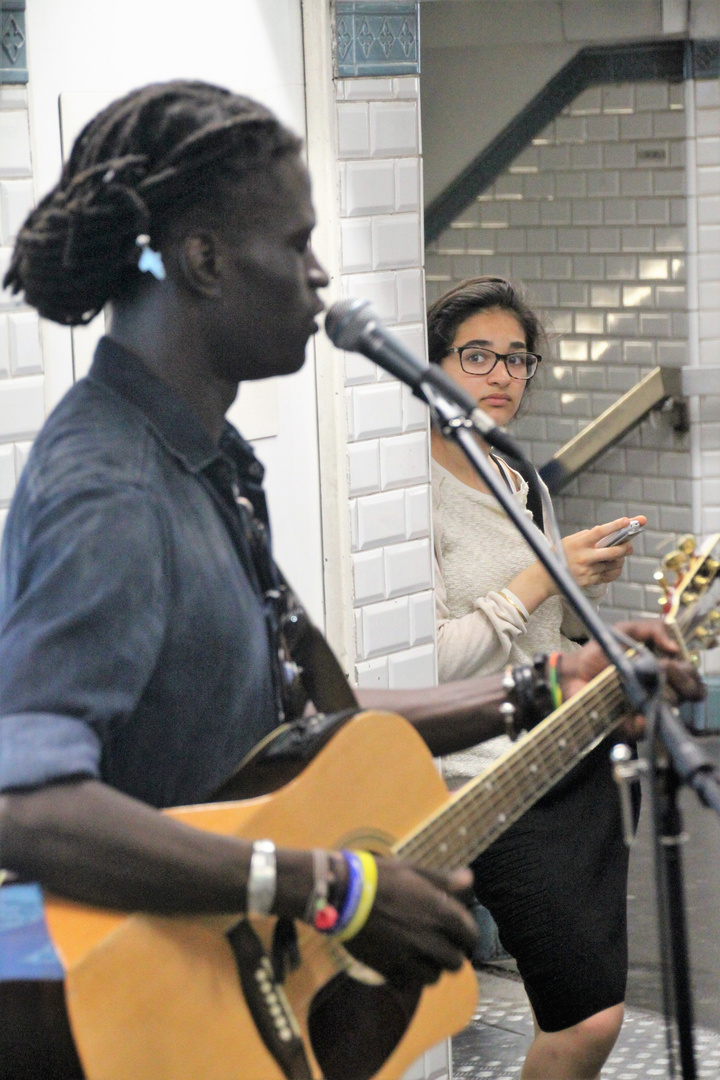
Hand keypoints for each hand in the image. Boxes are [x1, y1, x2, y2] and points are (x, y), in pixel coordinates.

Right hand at [344, 860, 478, 988]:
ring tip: (420, 955)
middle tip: (440, 945)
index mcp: (439, 913)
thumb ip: (443, 880)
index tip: (459, 932)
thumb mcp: (413, 870)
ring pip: (433, 978)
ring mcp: (409, 958)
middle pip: (455, 963)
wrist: (343, 894)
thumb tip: (469, 879)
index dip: (467, 935)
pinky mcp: (388, 969)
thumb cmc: (380, 876)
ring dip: (430, 968)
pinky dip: (407, 978)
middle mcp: (429, 939)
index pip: (470, 935)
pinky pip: (407, 984)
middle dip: (451, 954)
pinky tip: (401, 963)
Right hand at [556, 516, 646, 590]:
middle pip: (612, 552)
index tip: (627, 520)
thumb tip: (602, 531)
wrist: (545, 578)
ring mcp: (587, 571)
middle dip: (625, 547)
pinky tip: (615, 566)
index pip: (600, 532)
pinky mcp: (589, 581)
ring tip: (621, 555)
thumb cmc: (556, 556)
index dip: (614, 526)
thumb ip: (584, 536)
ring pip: (612, 565)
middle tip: (630, 545)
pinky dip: (614, 570)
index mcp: (578, 544)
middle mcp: (584, 557)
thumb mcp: (567, 541)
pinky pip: (608, 576)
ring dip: (620, 559)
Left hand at [559, 619, 705, 737]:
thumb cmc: (599, 652)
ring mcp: (645, 709)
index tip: (672, 663)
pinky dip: (643, 723)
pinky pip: (644, 729)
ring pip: (670, 708)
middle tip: (664, 670)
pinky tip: (638, 713)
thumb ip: (651, 629)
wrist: (573, 671)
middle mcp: (658, 692)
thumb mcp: (624, 631)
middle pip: (688, 693)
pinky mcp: (629, 725)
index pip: (690, 676)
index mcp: (661, 671)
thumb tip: (674, 646)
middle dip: (681, 681)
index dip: (688, 673)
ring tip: (645, 682)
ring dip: (663, 694)